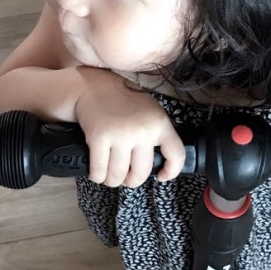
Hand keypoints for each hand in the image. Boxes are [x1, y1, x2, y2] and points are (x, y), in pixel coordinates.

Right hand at [74, 73, 184, 187]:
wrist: (94, 88)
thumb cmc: (124, 103)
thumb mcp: (151, 112)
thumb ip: (158, 134)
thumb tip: (162, 163)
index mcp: (160, 123)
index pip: (176, 154)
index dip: (171, 171)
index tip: (161, 176)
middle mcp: (143, 130)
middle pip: (141, 173)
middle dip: (132, 181)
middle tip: (126, 178)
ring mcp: (120, 135)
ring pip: (118, 176)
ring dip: (113, 181)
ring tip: (110, 176)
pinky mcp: (99, 138)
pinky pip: (99, 171)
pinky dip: (97, 176)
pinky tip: (97, 173)